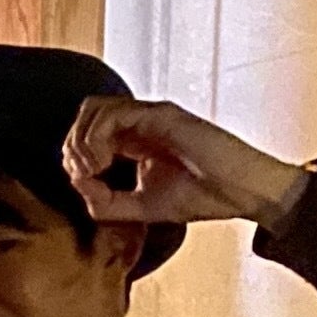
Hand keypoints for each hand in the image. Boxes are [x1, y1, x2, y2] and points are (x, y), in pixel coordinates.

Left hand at [61, 97, 307, 231]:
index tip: (84, 183)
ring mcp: (152, 116)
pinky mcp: (164, 116)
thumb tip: (77, 186)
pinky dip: (98, 137)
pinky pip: (116, 114)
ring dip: (83, 140)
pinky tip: (106, 162)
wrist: (243, 193)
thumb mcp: (143, 207)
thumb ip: (108, 202)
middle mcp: (141, 122)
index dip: (73, 156)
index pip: (87, 131)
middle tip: (85, 175)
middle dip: (72, 146)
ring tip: (95, 169)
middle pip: (86, 115)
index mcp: (135, 140)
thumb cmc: (203, 196)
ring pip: (95, 109)